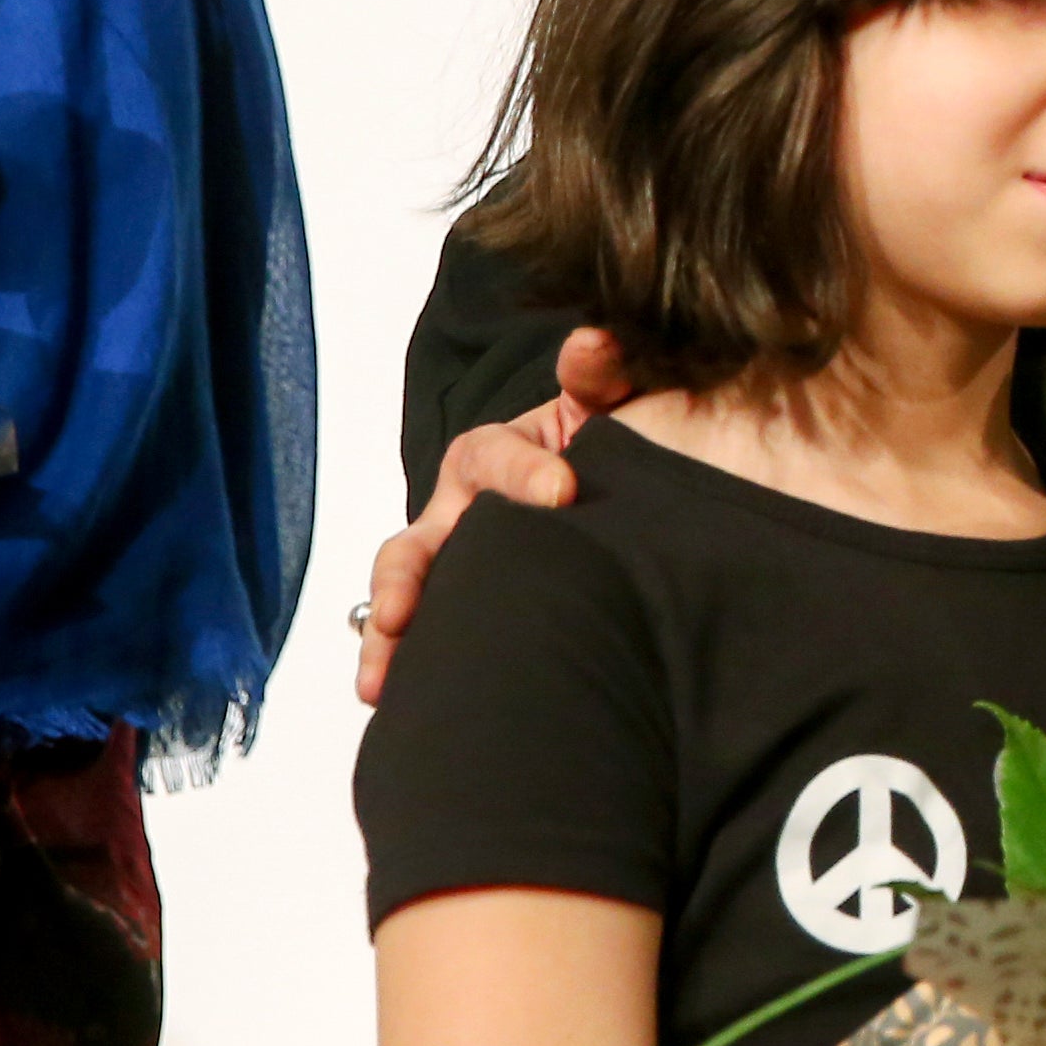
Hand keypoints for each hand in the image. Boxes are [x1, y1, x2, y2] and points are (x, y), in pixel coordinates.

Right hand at [354, 328, 631, 702]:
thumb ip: (608, 372)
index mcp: (506, 455)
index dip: (521, 472)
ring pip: (411, 596)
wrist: (667, 506)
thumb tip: (593, 342)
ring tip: (378, 682)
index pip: (491, 456)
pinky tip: (398, 703)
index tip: (564, 493)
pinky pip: (435, 637)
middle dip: (405, 580)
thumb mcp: (629, 402)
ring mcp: (466, 565)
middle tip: (402, 615)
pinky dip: (411, 666)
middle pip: (418, 543)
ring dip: (389, 636)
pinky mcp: (477, 609)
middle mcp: (469, 511)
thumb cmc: (638, 445)